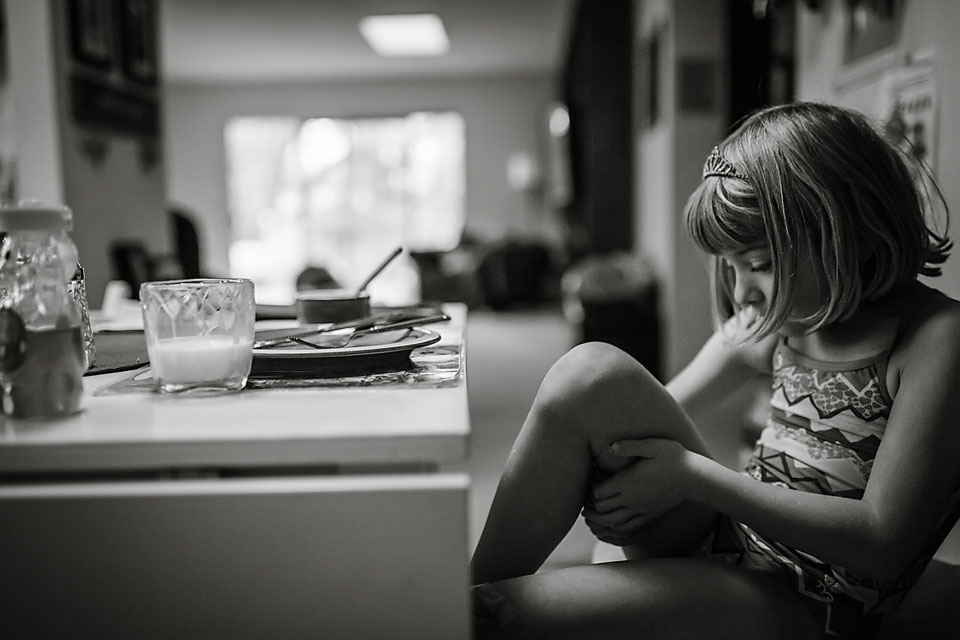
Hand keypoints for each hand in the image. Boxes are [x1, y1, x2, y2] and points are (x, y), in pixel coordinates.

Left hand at [582, 438, 696, 544]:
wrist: (695, 478)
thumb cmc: (674, 458)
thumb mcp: (653, 445)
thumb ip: (630, 446)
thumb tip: (610, 447)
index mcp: (628, 482)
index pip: (598, 493)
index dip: (591, 487)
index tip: (594, 477)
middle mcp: (632, 499)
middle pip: (601, 509)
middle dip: (591, 503)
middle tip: (590, 492)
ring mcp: (640, 510)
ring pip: (612, 523)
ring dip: (599, 519)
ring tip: (594, 510)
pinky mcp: (649, 516)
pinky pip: (628, 529)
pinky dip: (615, 528)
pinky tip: (612, 519)